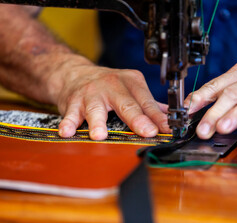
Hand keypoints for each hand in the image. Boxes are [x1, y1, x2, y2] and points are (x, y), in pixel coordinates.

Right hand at [46, 55, 169, 139]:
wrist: (75, 73)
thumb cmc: (107, 85)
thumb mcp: (130, 88)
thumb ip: (148, 104)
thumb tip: (169, 117)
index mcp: (131, 83)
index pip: (147, 103)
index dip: (159, 117)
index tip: (168, 129)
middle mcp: (112, 86)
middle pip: (126, 104)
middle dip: (137, 119)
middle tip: (146, 131)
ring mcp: (91, 93)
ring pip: (96, 109)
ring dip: (98, 122)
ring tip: (100, 135)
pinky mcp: (73, 102)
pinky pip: (70, 114)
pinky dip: (69, 123)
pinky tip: (67, 132)